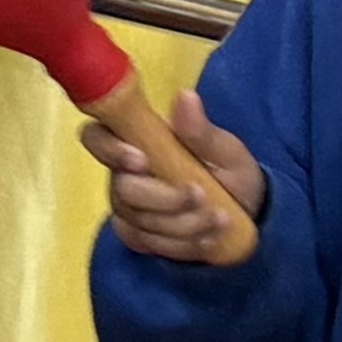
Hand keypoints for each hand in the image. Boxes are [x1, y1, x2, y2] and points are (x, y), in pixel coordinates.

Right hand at [80, 91, 267, 261]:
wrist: (244, 212)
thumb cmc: (229, 171)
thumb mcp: (226, 150)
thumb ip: (201, 131)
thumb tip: (185, 96)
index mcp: (137, 140)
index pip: (97, 137)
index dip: (110, 150)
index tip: (142, 161)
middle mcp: (123, 174)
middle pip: (122, 189)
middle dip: (164, 199)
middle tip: (202, 196)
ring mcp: (127, 207)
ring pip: (140, 221)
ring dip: (183, 224)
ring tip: (221, 218)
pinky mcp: (137, 236)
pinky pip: (149, 244)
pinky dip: (182, 245)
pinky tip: (208, 239)